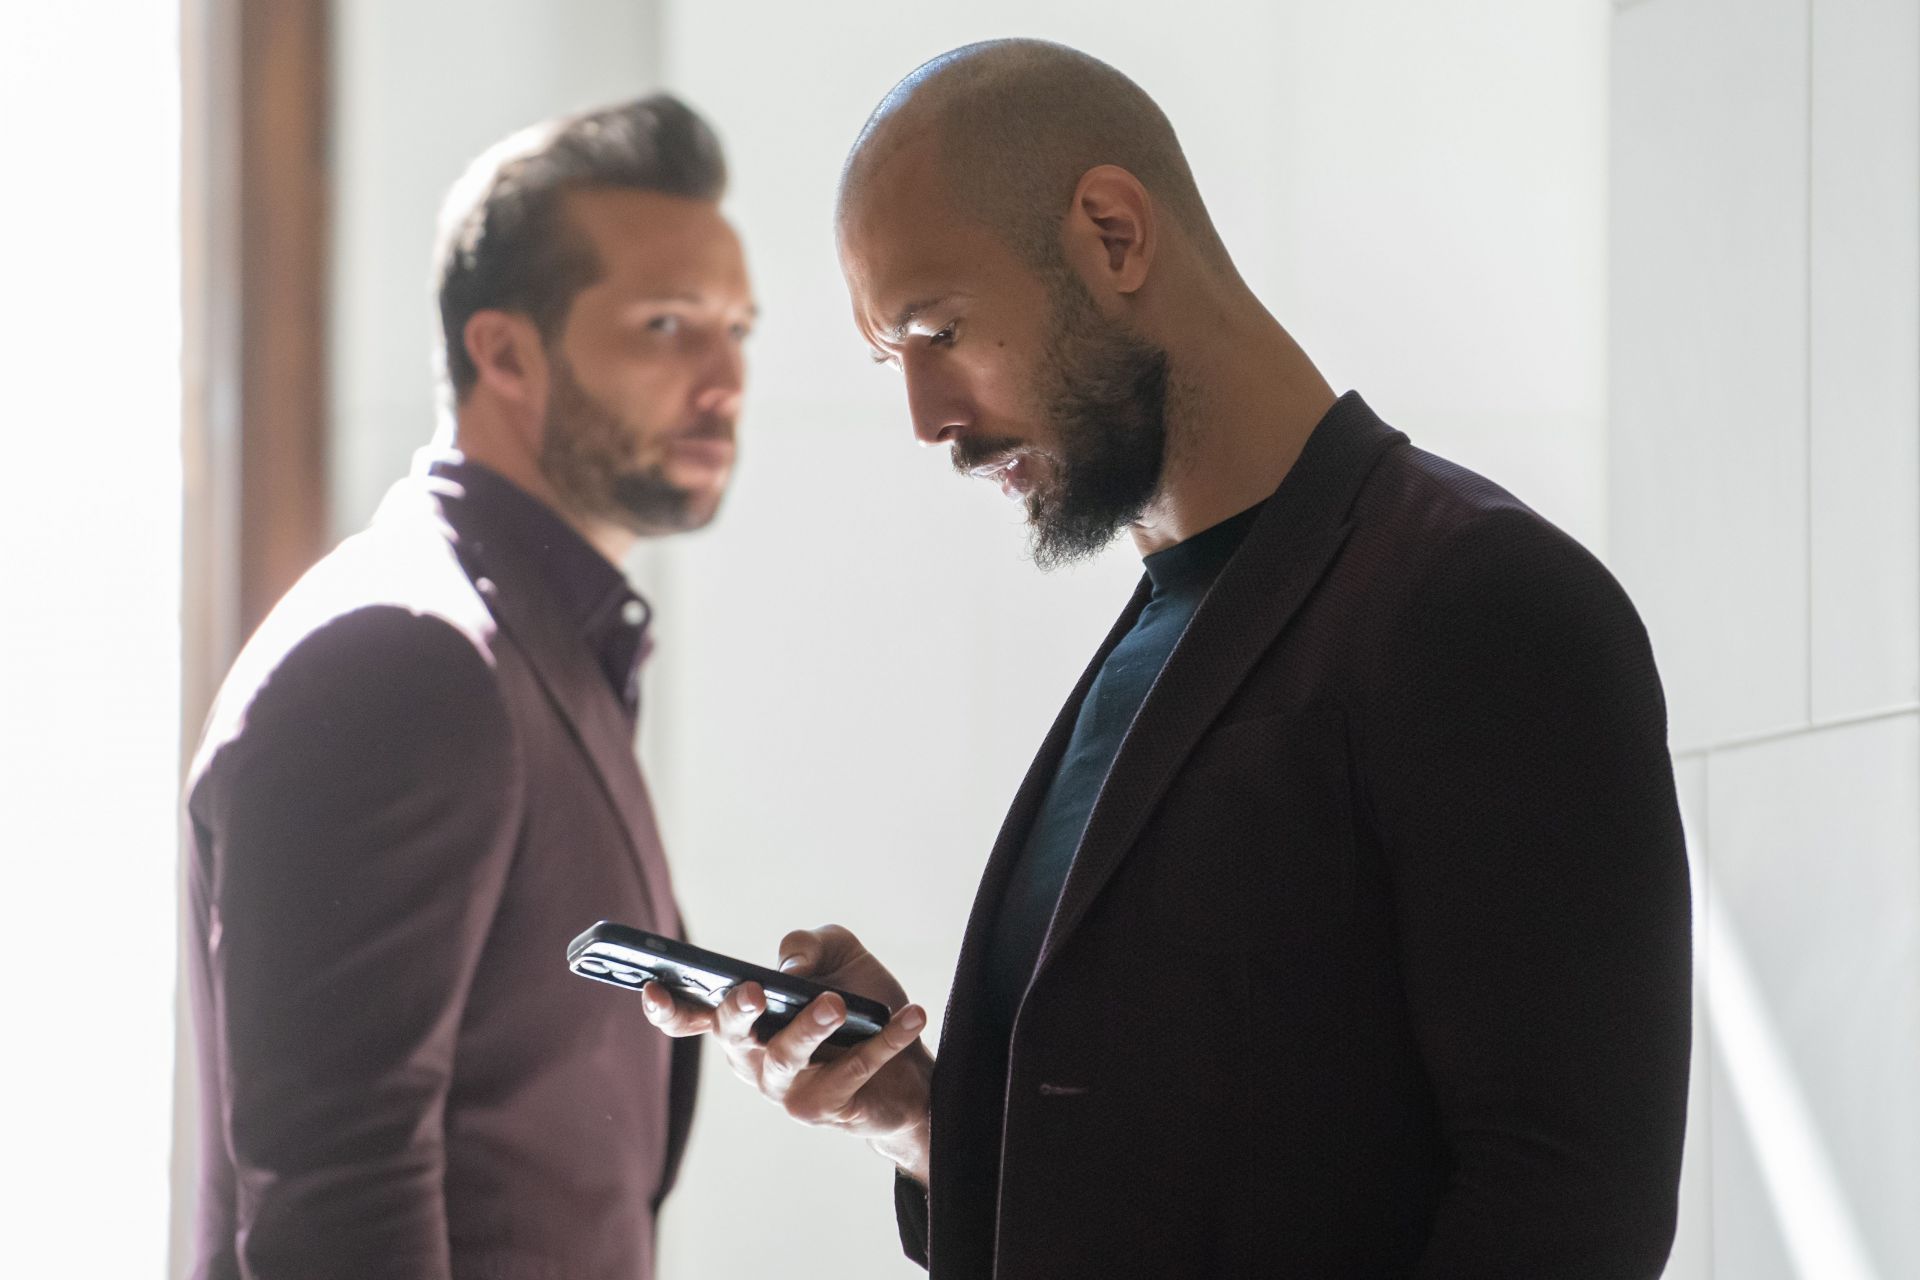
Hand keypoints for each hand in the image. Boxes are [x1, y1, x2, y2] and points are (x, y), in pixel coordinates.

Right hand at [640, 925, 933, 1183]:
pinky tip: (911, 1015)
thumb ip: (811, 944)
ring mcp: (783, 1089)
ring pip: (786, 1057)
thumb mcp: (841, 956)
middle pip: (731, 1034)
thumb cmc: (861, 1007)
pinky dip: (885, 1041)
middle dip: (738, 1011)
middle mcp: (752, 1058)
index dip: (666, 1006)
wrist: (911, 1068)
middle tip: (755, 990)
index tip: (651, 985)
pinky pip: (851, 1071)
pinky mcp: (822, 1109)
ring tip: (839, 1004)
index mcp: (744, 1021)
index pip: (691, 1016)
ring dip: (811, 1028)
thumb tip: (790, 966)